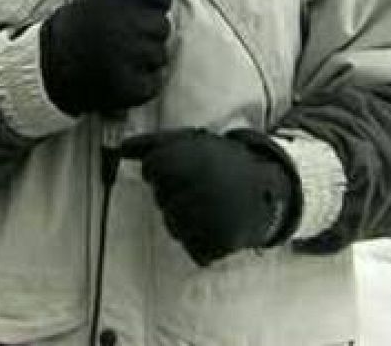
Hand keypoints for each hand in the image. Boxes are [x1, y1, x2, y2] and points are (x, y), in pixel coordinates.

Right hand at [39, 0, 170, 115]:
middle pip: (162, 27)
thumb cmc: (66, 35)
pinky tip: (122, 79)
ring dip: (146, 60)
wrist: (44, 70)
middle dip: (149, 35)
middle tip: (128, 43)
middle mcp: (129, 27)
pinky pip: (153, 83)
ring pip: (159, 56)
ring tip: (120, 62)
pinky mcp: (131, 87)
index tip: (146, 14)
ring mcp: (132, 58)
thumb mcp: (91, 2)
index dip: (154, 7)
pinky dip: (142, 84)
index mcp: (119, 3)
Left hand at [121, 128, 299, 265]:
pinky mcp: (223, 242)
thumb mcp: (190, 142)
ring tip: (209, 206)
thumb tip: (120, 148)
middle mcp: (201, 187)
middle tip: (202, 186)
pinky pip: (194, 249)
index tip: (184, 167)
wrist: (269, 187)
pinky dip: (202, 241)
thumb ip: (151, 143)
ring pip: (174, 226)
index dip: (163, 168)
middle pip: (162, 199)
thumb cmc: (222, 163)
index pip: (152, 168)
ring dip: (186, 220)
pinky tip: (217, 224)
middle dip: (174, 194)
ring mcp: (212, 217)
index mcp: (192, 159)